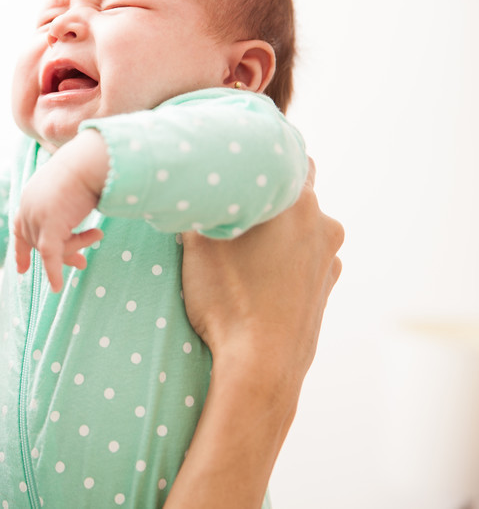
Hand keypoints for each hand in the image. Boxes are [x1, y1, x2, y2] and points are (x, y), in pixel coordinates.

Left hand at [13, 130, 108, 292]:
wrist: (89, 160)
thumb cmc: (86, 167)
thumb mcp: (70, 188)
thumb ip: (67, 205)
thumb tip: (76, 208)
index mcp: (30, 196)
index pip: (20, 228)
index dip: (21, 249)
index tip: (22, 269)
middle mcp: (28, 207)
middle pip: (39, 243)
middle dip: (63, 254)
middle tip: (82, 264)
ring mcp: (36, 217)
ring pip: (51, 248)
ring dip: (76, 248)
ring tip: (98, 235)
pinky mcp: (49, 227)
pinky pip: (51, 256)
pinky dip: (54, 273)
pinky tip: (57, 287)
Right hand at [180, 157, 343, 387]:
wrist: (261, 366)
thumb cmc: (227, 300)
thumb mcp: (197, 243)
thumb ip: (200, 206)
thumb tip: (190, 189)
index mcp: (295, 200)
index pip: (286, 152)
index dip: (262, 154)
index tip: (239, 163)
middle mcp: (321, 222)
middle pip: (294, 192)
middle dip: (267, 196)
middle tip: (232, 208)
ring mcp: (328, 257)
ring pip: (301, 227)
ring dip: (279, 231)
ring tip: (243, 251)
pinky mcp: (326, 287)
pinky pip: (305, 258)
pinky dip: (287, 260)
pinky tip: (258, 278)